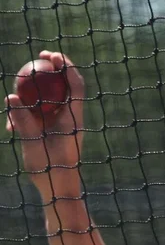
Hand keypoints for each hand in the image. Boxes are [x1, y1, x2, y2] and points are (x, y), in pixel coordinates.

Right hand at [5, 51, 85, 196]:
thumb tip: (10, 98)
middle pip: (64, 88)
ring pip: (50, 100)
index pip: (75, 87)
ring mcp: (61, 125)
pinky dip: (27, 113)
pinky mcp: (51, 132)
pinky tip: (10, 126)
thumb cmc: (51, 170)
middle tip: (40, 55)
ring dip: (34, 92)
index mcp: (73, 119)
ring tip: (17, 90)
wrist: (58, 190)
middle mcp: (69, 119)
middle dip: (54, 69)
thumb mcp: (34, 145)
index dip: (67, 68)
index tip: (53, 55)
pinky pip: (39, 115)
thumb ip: (23, 122)